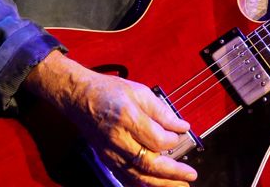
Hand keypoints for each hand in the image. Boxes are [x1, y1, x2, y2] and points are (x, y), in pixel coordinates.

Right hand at [26, 51, 196, 185]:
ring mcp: (110, 152)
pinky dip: (142, 184)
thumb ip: (162, 111)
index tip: (181, 134)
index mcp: (128, 118)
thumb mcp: (139, 92)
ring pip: (137, 176)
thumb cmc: (108, 92)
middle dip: (172, 173)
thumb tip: (181, 126)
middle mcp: (118, 139)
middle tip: (190, 175)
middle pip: (148, 164)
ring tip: (179, 185)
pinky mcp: (106, 159)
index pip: (157, 139)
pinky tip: (157, 184)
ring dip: (160, 184)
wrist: (79, 97)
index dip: (173, 140)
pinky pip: (126, 178)